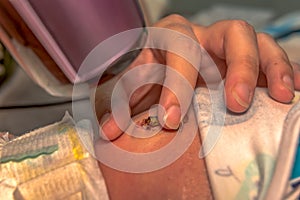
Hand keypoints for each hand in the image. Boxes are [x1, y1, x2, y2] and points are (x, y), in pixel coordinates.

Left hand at [95, 14, 299, 139]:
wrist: (165, 64)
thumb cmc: (152, 72)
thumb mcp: (138, 84)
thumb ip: (126, 103)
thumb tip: (109, 131)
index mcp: (173, 36)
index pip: (180, 49)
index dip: (177, 83)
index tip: (172, 118)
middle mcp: (204, 35)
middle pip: (230, 33)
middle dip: (236, 67)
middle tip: (236, 102)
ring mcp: (228, 46)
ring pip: (257, 41)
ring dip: (269, 67)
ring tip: (277, 96)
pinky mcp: (246, 58)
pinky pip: (271, 56)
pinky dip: (284, 70)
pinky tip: (291, 88)